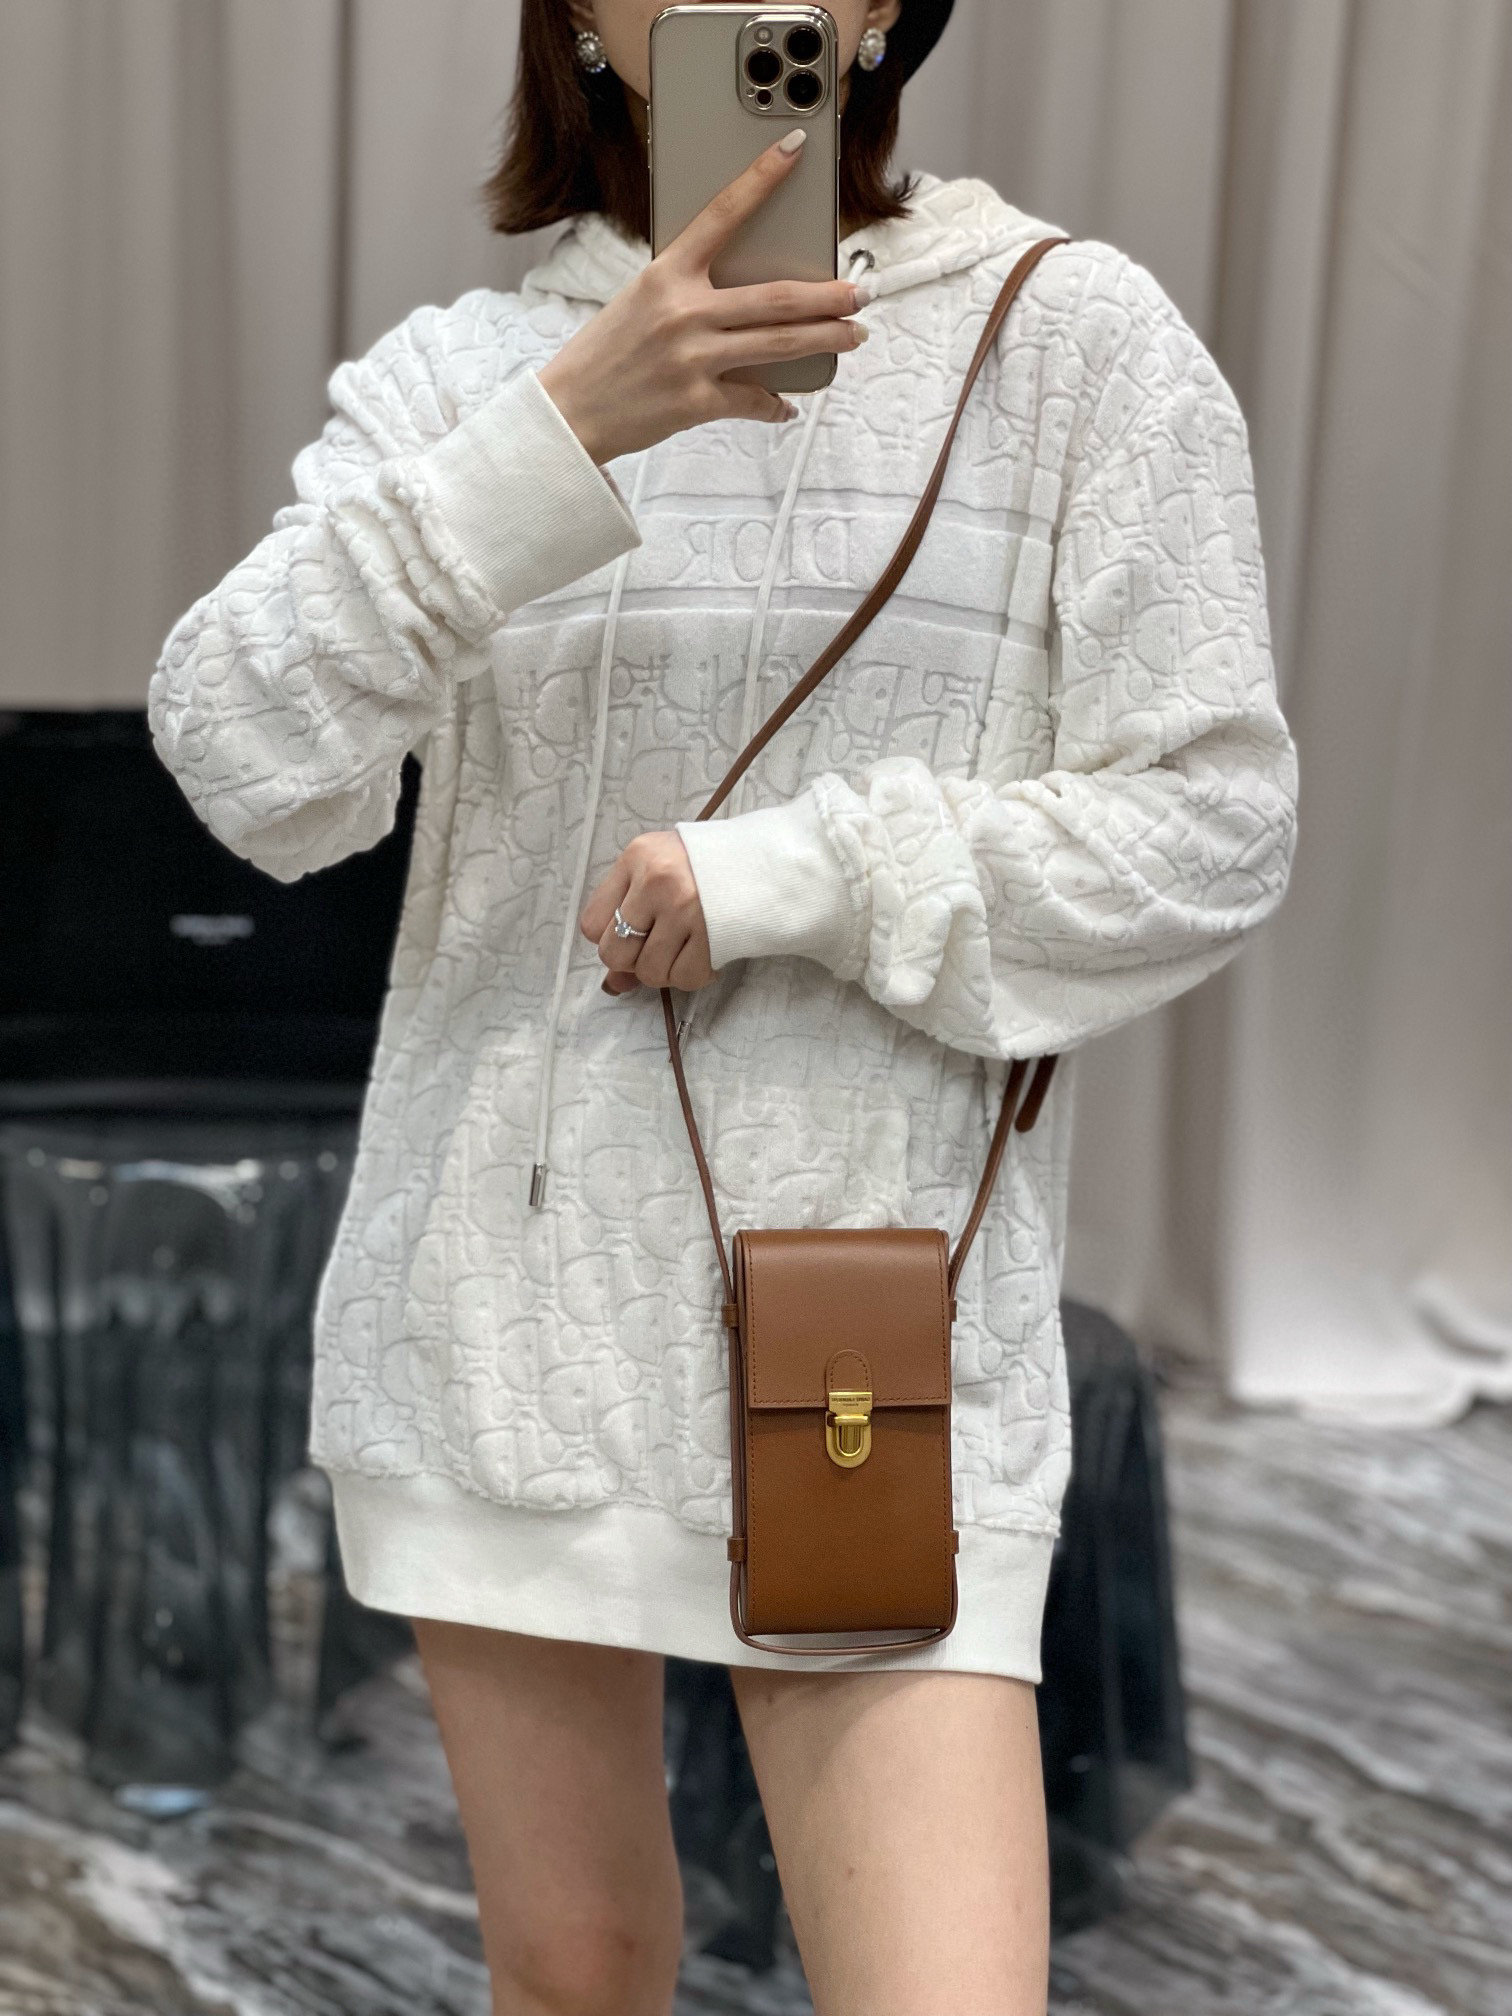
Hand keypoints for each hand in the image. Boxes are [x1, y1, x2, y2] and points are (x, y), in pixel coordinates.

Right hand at [538, 129, 868, 463]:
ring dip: (826, 339)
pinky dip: (775, 403)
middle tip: (863, 291)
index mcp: (665, 274)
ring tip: (854, 335)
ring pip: (779, 344)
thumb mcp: (640, 303)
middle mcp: (683, 312)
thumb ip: (689, 293)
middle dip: (830, 296)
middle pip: (776, 297)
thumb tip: (750, 301)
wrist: (569, 412)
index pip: (721, 214)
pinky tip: (788, 403)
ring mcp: (693, 358)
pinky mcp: (697, 402)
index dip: (761, 179)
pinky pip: (753, 400)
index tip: (794, 149)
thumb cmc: (606, 354)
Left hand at [580, 831, 717, 994]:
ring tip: (684, 946)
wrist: (765, 862)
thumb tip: (612, 985)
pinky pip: (685, 979)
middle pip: (614, 954)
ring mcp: (687, 909)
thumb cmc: (703, 867)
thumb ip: (627, 919)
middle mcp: (658, 882)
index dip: (609, 936)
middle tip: (658, 944)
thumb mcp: (658, 873)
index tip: (633, 929)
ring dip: (665, 970)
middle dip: (632, 960)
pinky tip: (704, 952)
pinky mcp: (715, 934)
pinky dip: (692, 974)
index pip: (591, 924)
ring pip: (649, 972)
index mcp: (637, 857)